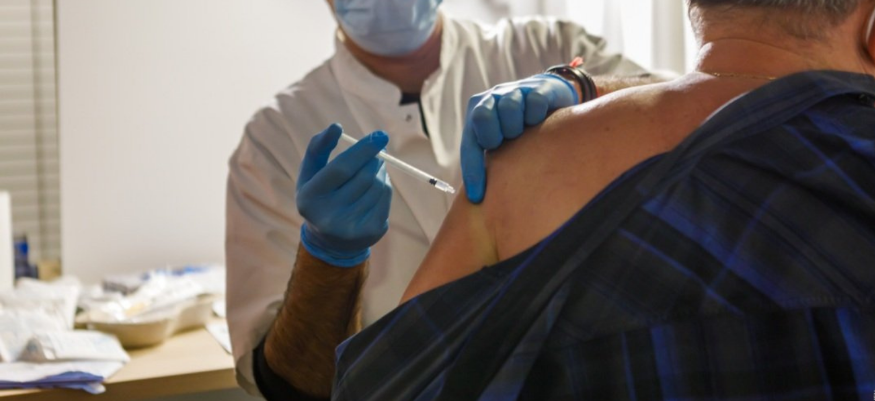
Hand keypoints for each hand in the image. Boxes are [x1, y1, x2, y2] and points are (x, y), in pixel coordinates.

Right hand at [296, 123, 392, 266]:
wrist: (329, 240)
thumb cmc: (319, 196)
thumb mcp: (310, 173)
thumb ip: (318, 148)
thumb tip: (336, 127)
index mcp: (311, 199)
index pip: (342, 168)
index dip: (363, 150)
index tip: (380, 135)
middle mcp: (330, 217)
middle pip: (364, 176)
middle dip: (374, 158)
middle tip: (377, 150)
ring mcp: (352, 227)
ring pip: (378, 186)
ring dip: (380, 170)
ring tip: (372, 168)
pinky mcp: (372, 232)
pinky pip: (386, 198)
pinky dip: (384, 185)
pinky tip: (375, 185)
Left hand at [460, 74, 577, 202]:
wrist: (549, 95)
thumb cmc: (521, 126)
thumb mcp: (502, 140)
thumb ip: (491, 158)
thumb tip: (480, 199)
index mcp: (477, 113)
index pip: (469, 145)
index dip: (472, 171)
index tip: (478, 196)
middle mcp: (491, 99)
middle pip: (482, 118)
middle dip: (494, 137)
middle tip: (506, 143)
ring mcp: (513, 91)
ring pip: (509, 109)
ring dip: (518, 127)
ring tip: (525, 132)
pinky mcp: (537, 88)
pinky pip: (534, 104)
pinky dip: (537, 116)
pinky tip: (541, 120)